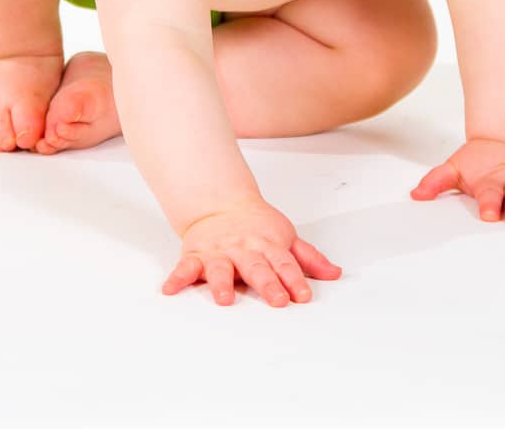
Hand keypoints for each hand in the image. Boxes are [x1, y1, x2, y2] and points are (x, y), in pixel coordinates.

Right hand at [161, 197, 342, 306]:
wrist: (221, 203)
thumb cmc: (258, 226)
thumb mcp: (287, 237)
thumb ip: (309, 258)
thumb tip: (335, 274)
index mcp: (268, 246)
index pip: (285, 264)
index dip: (294, 279)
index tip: (302, 295)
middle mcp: (244, 250)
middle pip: (258, 268)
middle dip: (268, 284)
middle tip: (277, 300)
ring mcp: (220, 253)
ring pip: (221, 269)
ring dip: (222, 283)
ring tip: (225, 299)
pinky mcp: (197, 255)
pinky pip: (185, 268)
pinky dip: (177, 278)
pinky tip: (170, 290)